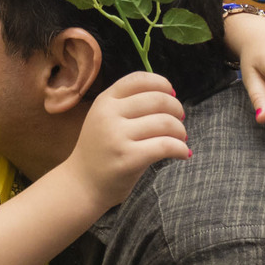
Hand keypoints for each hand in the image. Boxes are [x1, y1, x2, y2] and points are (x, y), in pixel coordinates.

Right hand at [61, 72, 188, 210]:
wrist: (82, 185)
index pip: (139, 79)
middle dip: (177, 109)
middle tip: (180, 121)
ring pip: (165, 123)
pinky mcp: (128, 158)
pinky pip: (166, 146)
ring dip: (181, 131)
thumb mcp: (104, 118)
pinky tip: (183, 153)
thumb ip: (128, 104)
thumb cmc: (100, 151)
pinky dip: (181, 149)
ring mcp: (117, 136)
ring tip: (181, 139)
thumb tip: (170, 95)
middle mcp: (109, 114)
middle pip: (158, 100)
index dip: (162, 83)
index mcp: (105, 100)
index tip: (172, 94)